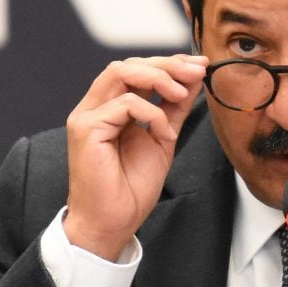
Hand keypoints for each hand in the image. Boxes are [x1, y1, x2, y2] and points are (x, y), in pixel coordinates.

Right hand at [64, 54, 207, 259]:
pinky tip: (164, 134)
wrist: (113, 223)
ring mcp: (87, 116)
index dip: (169, 63)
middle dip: (167, 64)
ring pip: (121, 72)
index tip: (201, 66)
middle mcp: (95, 107)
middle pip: (129, 64)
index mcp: (110, 108)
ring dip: (159, 77)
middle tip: (197, 71)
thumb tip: (194, 78)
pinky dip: (152, 113)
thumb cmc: (132, 188)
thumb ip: (175, 107)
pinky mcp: (86, 129)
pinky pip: (124, 104)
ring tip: (181, 94)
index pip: (137, 70)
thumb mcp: (163, 138)